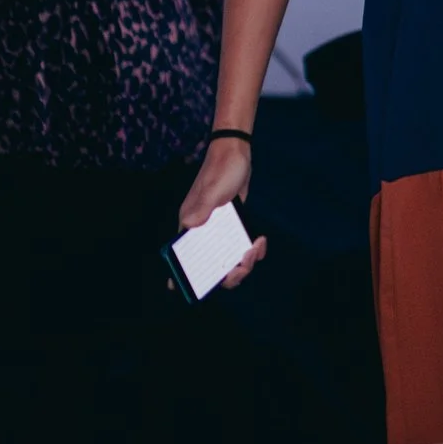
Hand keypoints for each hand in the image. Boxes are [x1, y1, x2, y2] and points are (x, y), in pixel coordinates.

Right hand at [178, 138, 268, 290]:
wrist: (236, 153)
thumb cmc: (221, 170)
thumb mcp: (213, 189)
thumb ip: (203, 208)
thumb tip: (188, 226)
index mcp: (188, 225)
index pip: (182, 258)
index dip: (184, 278)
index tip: (196, 289)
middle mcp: (201, 231)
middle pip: (211, 266)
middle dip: (230, 273)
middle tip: (243, 264)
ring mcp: (218, 230)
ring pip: (228, 259)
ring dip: (244, 262)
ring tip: (256, 247)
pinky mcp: (233, 226)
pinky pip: (240, 247)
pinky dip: (252, 249)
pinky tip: (260, 240)